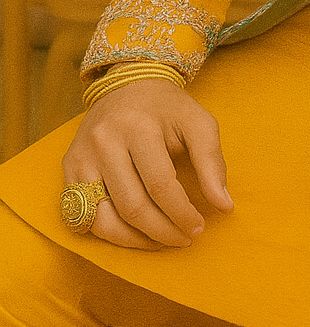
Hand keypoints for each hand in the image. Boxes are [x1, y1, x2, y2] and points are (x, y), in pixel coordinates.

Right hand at [62, 80, 232, 249]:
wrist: (127, 84)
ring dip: (135, 241)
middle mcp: (103, 142)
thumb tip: (224, 206)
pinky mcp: (68, 169)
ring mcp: (81, 157)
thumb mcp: (197, 122)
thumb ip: (212, 161)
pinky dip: (110, 234)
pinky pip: (84, 218)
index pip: (160, 185)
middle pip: (133, 206)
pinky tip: (134, 234)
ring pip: (104, 220)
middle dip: (162, 231)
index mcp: (138, 126)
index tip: (198, 227)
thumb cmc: (166, 107)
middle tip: (184, 239)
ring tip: (161, 242)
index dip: (182, 213)